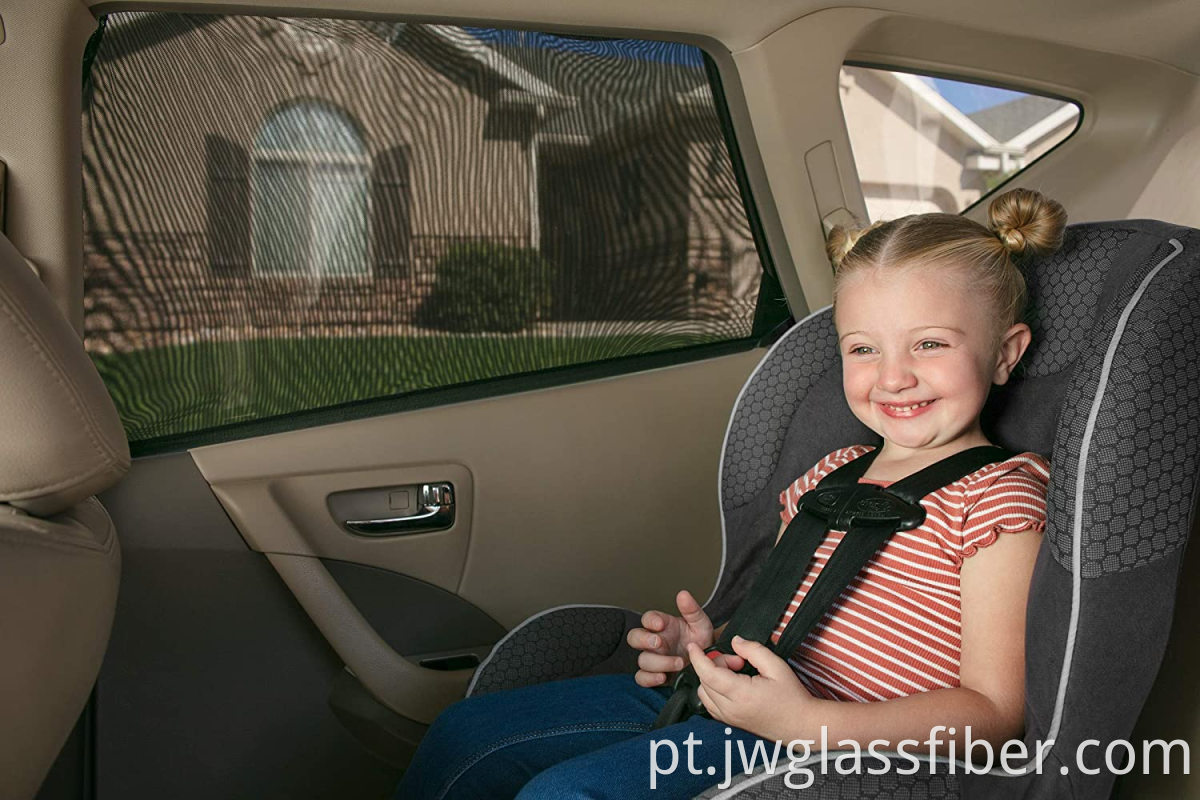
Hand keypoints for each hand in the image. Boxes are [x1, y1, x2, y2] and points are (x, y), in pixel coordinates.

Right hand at [628, 590, 743, 686]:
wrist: (707, 662)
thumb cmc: (700, 640)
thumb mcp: (700, 623)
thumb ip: (691, 610)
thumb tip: (683, 595)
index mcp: (663, 625)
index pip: (647, 618)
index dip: (650, 620)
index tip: (660, 624)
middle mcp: (654, 641)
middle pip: (634, 638)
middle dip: (644, 640)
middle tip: (659, 643)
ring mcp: (653, 658)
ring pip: (642, 660)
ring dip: (658, 663)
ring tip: (679, 663)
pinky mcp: (654, 674)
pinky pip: (642, 678)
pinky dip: (649, 679)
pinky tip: (663, 677)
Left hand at [686, 635, 815, 740]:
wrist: (801, 725)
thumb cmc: (792, 697)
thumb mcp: (776, 666)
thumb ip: (753, 650)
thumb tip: (734, 641)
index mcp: (741, 694)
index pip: (708, 674)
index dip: (697, 657)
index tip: (693, 646)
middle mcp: (730, 709)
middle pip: (704, 681)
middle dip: (715, 664)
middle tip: (739, 662)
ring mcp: (728, 719)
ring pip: (704, 693)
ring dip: (713, 678)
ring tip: (737, 674)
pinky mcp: (730, 723)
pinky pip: (710, 704)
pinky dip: (714, 690)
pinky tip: (732, 685)